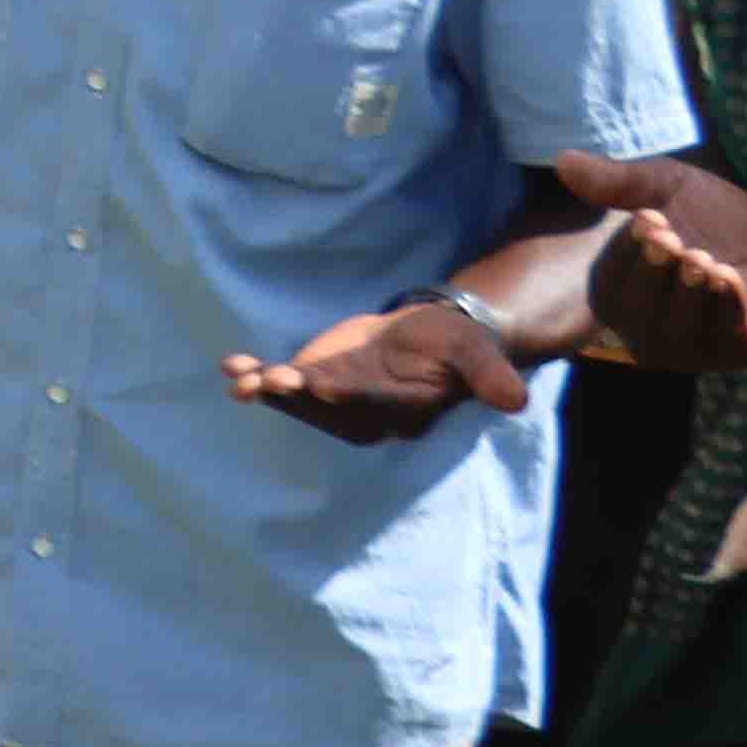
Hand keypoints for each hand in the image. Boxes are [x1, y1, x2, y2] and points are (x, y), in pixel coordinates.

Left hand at [223, 290, 530, 440]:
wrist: (430, 335)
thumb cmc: (455, 345)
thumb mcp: (476, 355)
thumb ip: (489, 376)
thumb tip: (515, 399)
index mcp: (402, 408)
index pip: (368, 406)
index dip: (339, 396)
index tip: (313, 383)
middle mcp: (364, 412)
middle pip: (325, 407)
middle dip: (295, 397)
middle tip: (268, 381)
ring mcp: (336, 398)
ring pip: (298, 400)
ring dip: (267, 389)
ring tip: (240, 377)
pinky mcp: (316, 381)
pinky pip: (282, 383)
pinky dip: (254, 375)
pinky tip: (230, 365)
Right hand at [568, 148, 746, 372]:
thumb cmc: (719, 221)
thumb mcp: (671, 189)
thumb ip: (621, 180)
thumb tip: (563, 160)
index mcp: (626, 291)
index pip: (608, 285)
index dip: (624, 254)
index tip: (649, 218)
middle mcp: (653, 328)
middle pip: (635, 313)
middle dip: (652, 273)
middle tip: (671, 238)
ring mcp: (697, 346)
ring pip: (676, 330)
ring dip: (688, 292)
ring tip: (702, 259)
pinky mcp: (742, 352)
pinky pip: (724, 338)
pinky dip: (723, 307)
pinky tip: (728, 277)